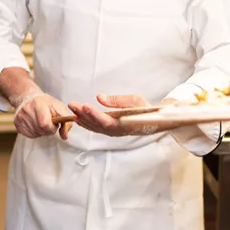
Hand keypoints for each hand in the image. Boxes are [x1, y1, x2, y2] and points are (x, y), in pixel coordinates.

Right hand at [14, 93, 72, 139]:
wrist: (29, 98)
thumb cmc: (46, 103)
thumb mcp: (59, 108)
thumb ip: (66, 122)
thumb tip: (65, 136)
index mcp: (38, 103)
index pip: (45, 124)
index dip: (52, 127)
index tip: (54, 124)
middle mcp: (26, 110)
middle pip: (40, 130)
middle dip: (48, 130)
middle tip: (48, 122)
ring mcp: (20, 117)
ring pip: (35, 134)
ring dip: (41, 131)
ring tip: (41, 122)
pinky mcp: (17, 123)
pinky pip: (29, 135)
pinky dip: (35, 132)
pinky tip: (35, 124)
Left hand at [68, 95, 191, 136]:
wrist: (157, 122)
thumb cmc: (148, 110)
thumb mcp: (135, 100)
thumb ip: (116, 100)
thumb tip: (99, 97)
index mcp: (125, 125)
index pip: (106, 122)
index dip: (94, 115)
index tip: (84, 106)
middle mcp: (118, 132)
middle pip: (97, 125)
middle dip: (84, 114)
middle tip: (72, 104)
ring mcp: (115, 133)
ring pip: (95, 128)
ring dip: (83, 118)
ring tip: (73, 109)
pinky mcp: (113, 131)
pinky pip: (97, 128)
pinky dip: (87, 123)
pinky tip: (79, 118)